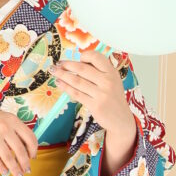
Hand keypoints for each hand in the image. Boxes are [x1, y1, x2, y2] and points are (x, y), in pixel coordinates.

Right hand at [0, 106, 37, 175]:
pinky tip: (5, 172)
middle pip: (20, 150)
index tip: (33, 157)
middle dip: (25, 163)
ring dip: (15, 169)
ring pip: (8, 157)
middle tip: (27, 171)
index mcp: (13, 120)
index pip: (29, 137)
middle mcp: (5, 127)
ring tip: (18, 175)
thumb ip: (15, 130)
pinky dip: (2, 168)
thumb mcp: (4, 118)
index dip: (33, 150)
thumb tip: (27, 149)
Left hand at [52, 50, 136, 170]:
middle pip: (82, 69)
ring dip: (63, 75)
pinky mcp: (95, 105)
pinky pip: (76, 93)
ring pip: (77, 81)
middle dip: (67, 65)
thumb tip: (77, 62)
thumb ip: (99, 71)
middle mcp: (107, 81)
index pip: (97, 57)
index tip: (77, 57)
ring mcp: (101, 94)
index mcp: (112, 72)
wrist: (121, 119)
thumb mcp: (112, 81)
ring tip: (54, 71)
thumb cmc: (113, 98)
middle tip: (57, 64)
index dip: (85, 56)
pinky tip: (59, 83)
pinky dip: (66, 87)